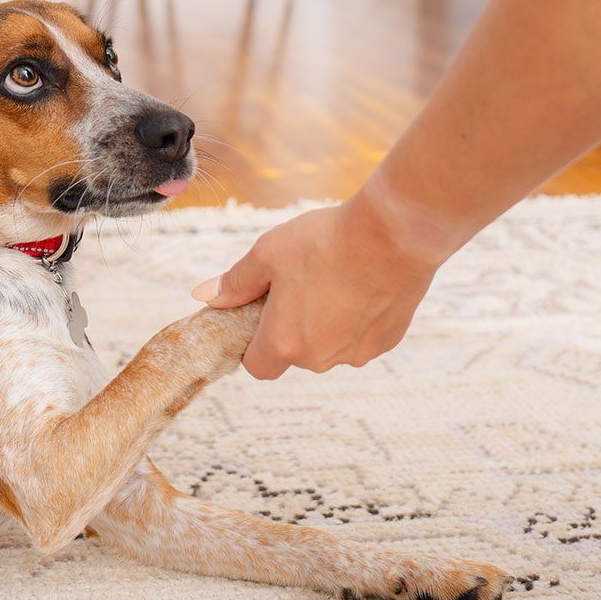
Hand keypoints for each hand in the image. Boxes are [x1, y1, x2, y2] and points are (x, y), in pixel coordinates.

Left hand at [190, 195, 439, 380]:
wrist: (395, 233)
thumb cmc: (325, 241)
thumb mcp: (268, 254)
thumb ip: (235, 282)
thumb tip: (205, 296)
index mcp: (283, 343)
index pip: (257, 366)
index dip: (254, 344)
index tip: (262, 315)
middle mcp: (320, 359)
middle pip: (295, 355)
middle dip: (292, 328)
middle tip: (298, 285)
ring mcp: (357, 354)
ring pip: (330, 347)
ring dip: (325, 325)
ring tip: (333, 279)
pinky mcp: (387, 342)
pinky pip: (361, 338)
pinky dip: (356, 320)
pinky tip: (360, 285)